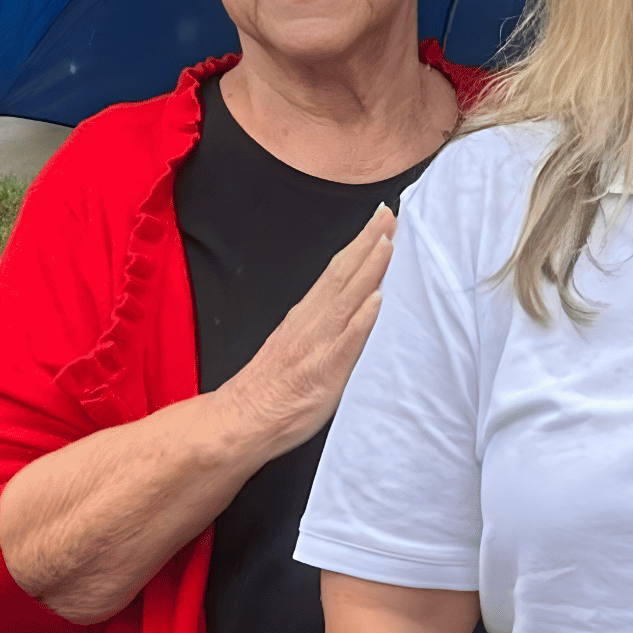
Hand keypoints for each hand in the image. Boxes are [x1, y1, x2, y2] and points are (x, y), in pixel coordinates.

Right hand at [225, 206, 395, 458]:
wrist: (242, 420)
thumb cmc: (271, 389)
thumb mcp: (298, 346)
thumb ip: (324, 325)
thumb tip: (352, 304)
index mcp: (307, 316)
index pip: (339, 272)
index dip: (361, 245)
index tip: (382, 221)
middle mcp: (313, 323)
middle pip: (344, 274)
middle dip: (368, 242)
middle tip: (391, 212)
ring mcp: (319, 344)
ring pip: (348, 298)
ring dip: (369, 269)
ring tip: (388, 241)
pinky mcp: (325, 370)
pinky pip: (345, 341)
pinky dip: (361, 319)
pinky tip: (376, 300)